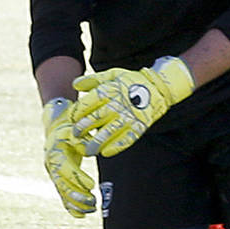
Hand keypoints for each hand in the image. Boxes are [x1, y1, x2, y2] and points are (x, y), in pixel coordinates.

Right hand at [42, 97, 95, 216]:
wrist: (56, 128)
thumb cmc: (69, 128)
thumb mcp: (75, 130)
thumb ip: (82, 140)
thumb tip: (92, 150)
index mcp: (55, 153)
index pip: (65, 169)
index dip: (78, 178)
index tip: (92, 185)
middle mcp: (52, 167)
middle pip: (63, 186)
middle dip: (78, 196)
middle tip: (94, 201)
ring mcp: (54, 175)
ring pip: (63, 194)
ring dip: (77, 204)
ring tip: (93, 208)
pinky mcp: (58, 180)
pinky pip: (63, 197)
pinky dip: (72, 207)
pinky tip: (83, 215)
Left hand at [70, 56, 194, 156]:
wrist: (158, 87)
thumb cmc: (131, 82)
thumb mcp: (112, 75)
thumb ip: (93, 80)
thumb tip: (75, 85)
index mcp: (110, 90)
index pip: (89, 103)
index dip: (78, 112)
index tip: (72, 119)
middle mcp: (118, 104)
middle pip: (96, 118)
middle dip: (82, 128)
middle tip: (75, 135)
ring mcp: (129, 117)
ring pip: (109, 132)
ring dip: (96, 142)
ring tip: (87, 150)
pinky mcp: (139, 127)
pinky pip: (126, 139)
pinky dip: (116, 147)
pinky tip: (106, 153)